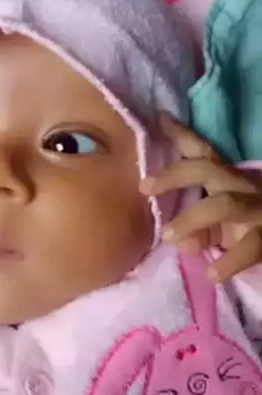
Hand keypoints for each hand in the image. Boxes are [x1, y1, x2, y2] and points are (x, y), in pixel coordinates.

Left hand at [139, 115, 261, 282]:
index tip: (159, 120)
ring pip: (225, 204)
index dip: (182, 136)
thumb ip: (198, 231)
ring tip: (168, 236)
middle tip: (145, 187)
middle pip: (207, 169)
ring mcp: (258, 208)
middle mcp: (242, 186)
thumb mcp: (221, 226)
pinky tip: (211, 274)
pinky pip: (250, 247)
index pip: (203, 153)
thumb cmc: (249, 228)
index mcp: (228, 179)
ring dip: (193, 218)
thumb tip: (179, 241)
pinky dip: (229, 261)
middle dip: (174, 175)